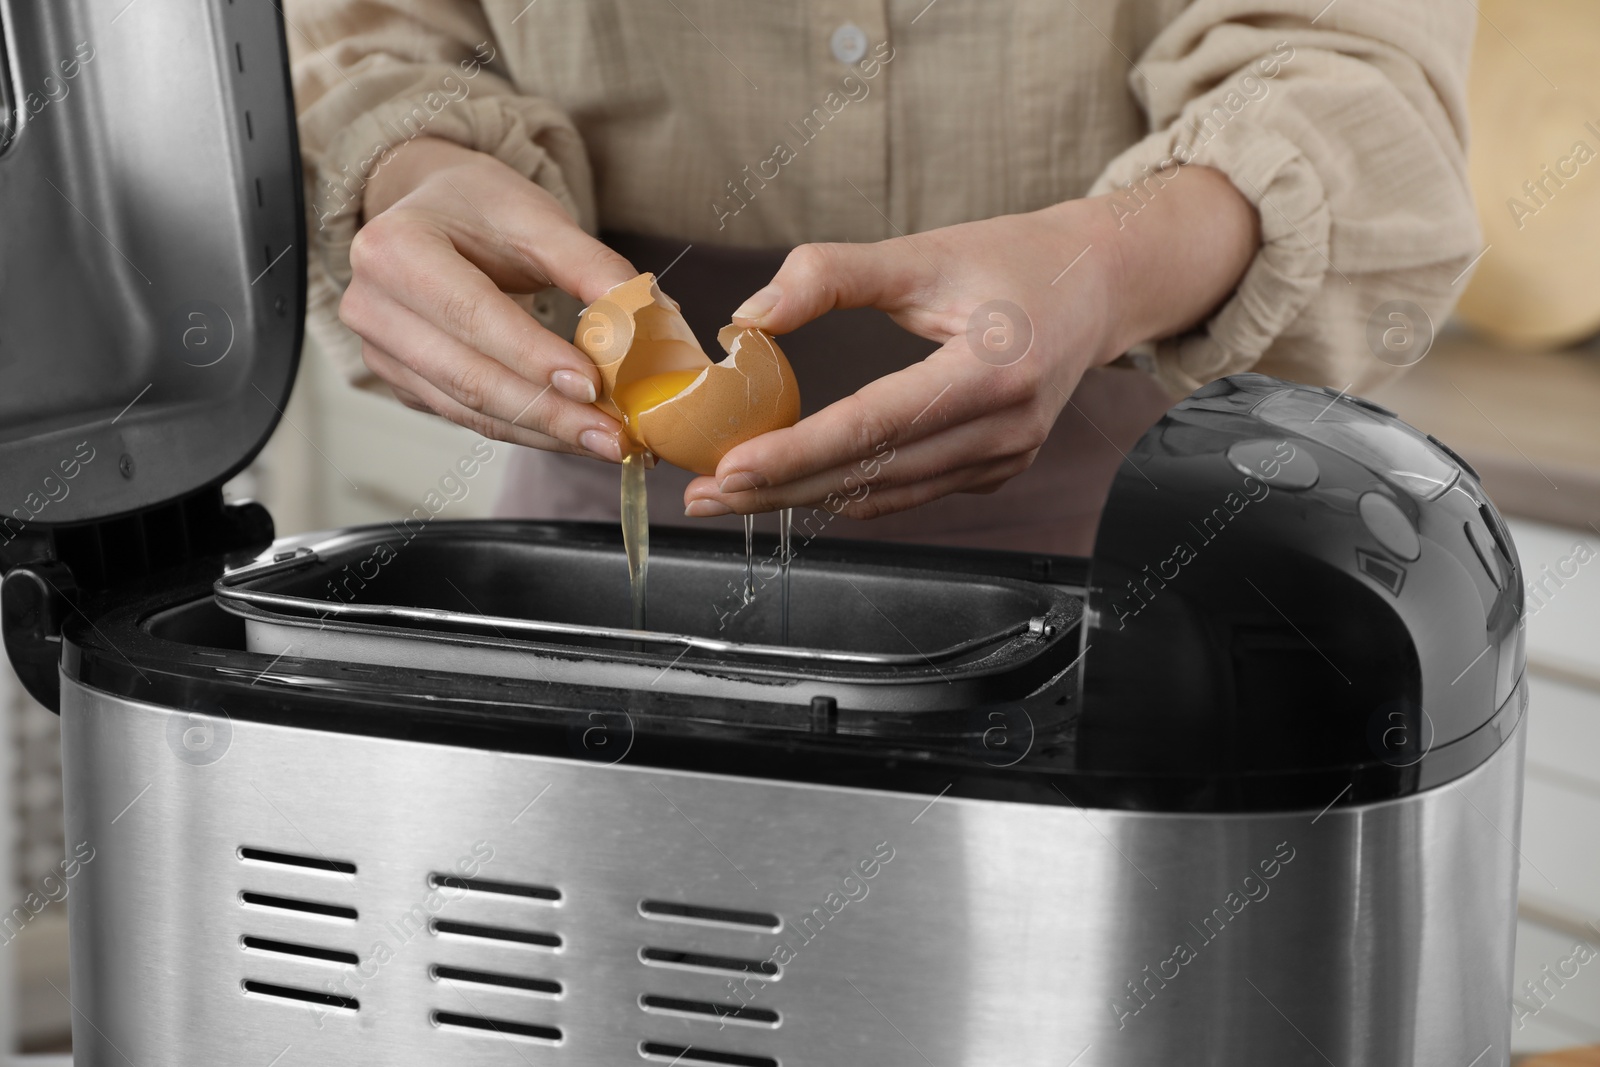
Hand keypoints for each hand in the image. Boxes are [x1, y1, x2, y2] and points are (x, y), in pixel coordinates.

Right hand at [340, 136, 636, 460]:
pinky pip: (470, 419)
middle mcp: (374, 307)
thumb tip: (648, 321)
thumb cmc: (479, 208)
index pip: (472, 315)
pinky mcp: (404, 384)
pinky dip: (528, 431)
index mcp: (395, 249)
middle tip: (616, 436)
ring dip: (545, 433)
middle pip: (469, 377)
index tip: (593, 386)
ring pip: (471, 411)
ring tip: (609, 442)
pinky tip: (576, 435)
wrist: (428, 210)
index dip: (533, 357)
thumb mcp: (536, 217)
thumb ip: (590, 267)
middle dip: (549, 414)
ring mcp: (383, 353)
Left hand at [682, 165, 1258, 517]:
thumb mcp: (924, 250)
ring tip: (731, 496)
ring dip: (804, 499)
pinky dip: (848, 493)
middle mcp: (1007, 426)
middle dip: (780, 489)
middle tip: (704, 494)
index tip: (730, 466)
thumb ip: (833, 273)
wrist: (1096, 287)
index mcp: (995, 368)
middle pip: (873, 473)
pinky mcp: (997, 471)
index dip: (798, 451)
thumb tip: (748, 315)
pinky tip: (794, 489)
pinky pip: (909, 495)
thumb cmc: (1012, 259)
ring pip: (886, 495)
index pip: (876, 423)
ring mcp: (1006, 458)